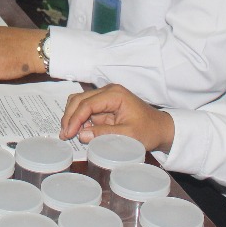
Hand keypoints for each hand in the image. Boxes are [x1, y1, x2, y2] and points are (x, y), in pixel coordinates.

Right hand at [59, 84, 175, 150]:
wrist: (160, 128)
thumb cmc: (148, 131)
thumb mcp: (128, 135)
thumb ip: (104, 134)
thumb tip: (82, 135)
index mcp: (115, 94)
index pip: (87, 104)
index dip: (75, 119)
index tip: (67, 134)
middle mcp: (108, 91)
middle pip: (79, 99)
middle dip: (70, 116)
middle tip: (64, 134)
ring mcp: (105, 96)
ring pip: (79, 101)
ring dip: (72, 116)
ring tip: (68, 133)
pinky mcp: (104, 104)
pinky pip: (86, 108)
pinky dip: (79, 118)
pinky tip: (77, 130)